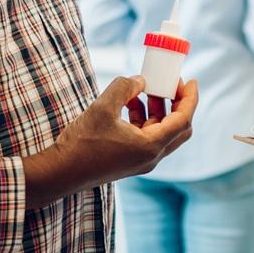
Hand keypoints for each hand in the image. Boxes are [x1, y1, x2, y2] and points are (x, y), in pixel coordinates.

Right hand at [22, 76, 198, 208]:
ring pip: (161, 131)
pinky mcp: (130, 160)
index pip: (183, 120)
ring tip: (145, 88)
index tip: (191, 80)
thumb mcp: (103, 107)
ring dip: (158, 109)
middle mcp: (151, 157)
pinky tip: (129, 103)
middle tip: (170, 83)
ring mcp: (141, 161)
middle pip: (178, 128)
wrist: (62, 172)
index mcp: (150, 146)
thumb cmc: (82, 143)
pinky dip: (144, 118)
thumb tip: (140, 81)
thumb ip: (125, 87)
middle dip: (177, 103)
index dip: (190, 98)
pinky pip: (146, 136)